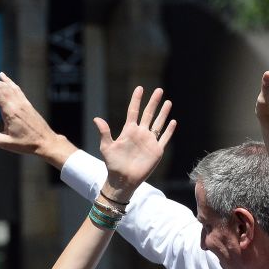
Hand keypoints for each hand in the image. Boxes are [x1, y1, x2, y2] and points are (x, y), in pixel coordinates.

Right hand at [0, 70, 75, 168]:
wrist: (46, 142)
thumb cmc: (25, 145)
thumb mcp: (4, 142)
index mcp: (11, 112)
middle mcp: (17, 104)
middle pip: (0, 87)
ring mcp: (23, 102)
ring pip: (8, 86)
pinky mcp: (27, 104)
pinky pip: (16, 89)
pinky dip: (8, 81)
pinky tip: (3, 76)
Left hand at [96, 86, 174, 201]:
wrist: (123, 180)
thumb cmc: (113, 164)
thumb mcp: (107, 147)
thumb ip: (104, 132)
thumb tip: (96, 118)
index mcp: (129, 131)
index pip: (133, 111)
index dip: (136, 100)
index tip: (139, 88)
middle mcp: (140, 134)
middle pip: (148, 114)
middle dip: (153, 102)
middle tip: (159, 90)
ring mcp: (149, 141)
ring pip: (158, 123)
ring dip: (163, 113)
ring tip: (168, 102)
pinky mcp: (156, 150)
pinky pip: (164, 138)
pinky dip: (169, 130)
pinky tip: (172, 121)